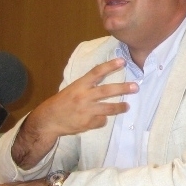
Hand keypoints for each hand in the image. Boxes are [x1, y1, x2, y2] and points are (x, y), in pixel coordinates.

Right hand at [12, 58, 137, 167]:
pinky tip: (99, 119)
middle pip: (107, 90)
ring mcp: (86, 111)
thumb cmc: (63, 102)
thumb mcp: (73, 88)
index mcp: (79, 85)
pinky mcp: (87, 123)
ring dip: (120, 107)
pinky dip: (102, 120)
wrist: (49, 120)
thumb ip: (88, 85)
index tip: (122, 61)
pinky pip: (101, 121)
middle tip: (135, 87)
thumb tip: (105, 80)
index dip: (110, 66)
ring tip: (127, 106)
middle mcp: (84, 96)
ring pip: (108, 108)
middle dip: (123, 88)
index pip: (97, 72)